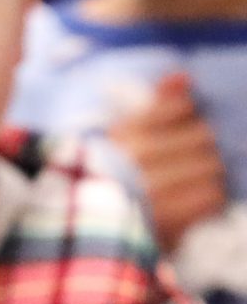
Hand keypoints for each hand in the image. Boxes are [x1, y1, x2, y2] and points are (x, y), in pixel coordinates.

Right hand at [109, 71, 230, 249]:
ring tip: (193, 178)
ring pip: (211, 167)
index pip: (179, 109)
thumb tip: (185, 75)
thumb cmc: (112, 173)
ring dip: (208, 172)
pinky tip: (196, 197)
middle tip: (192, 155)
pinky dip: (210, 196)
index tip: (184, 124)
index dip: (189, 115)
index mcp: (123, 135)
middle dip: (202, 146)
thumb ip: (157, 104)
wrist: (92, 228)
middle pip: (203, 138)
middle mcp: (137, 158)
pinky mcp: (168, 219)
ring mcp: (153, 190)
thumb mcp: (124, 135)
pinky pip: (211, 197)